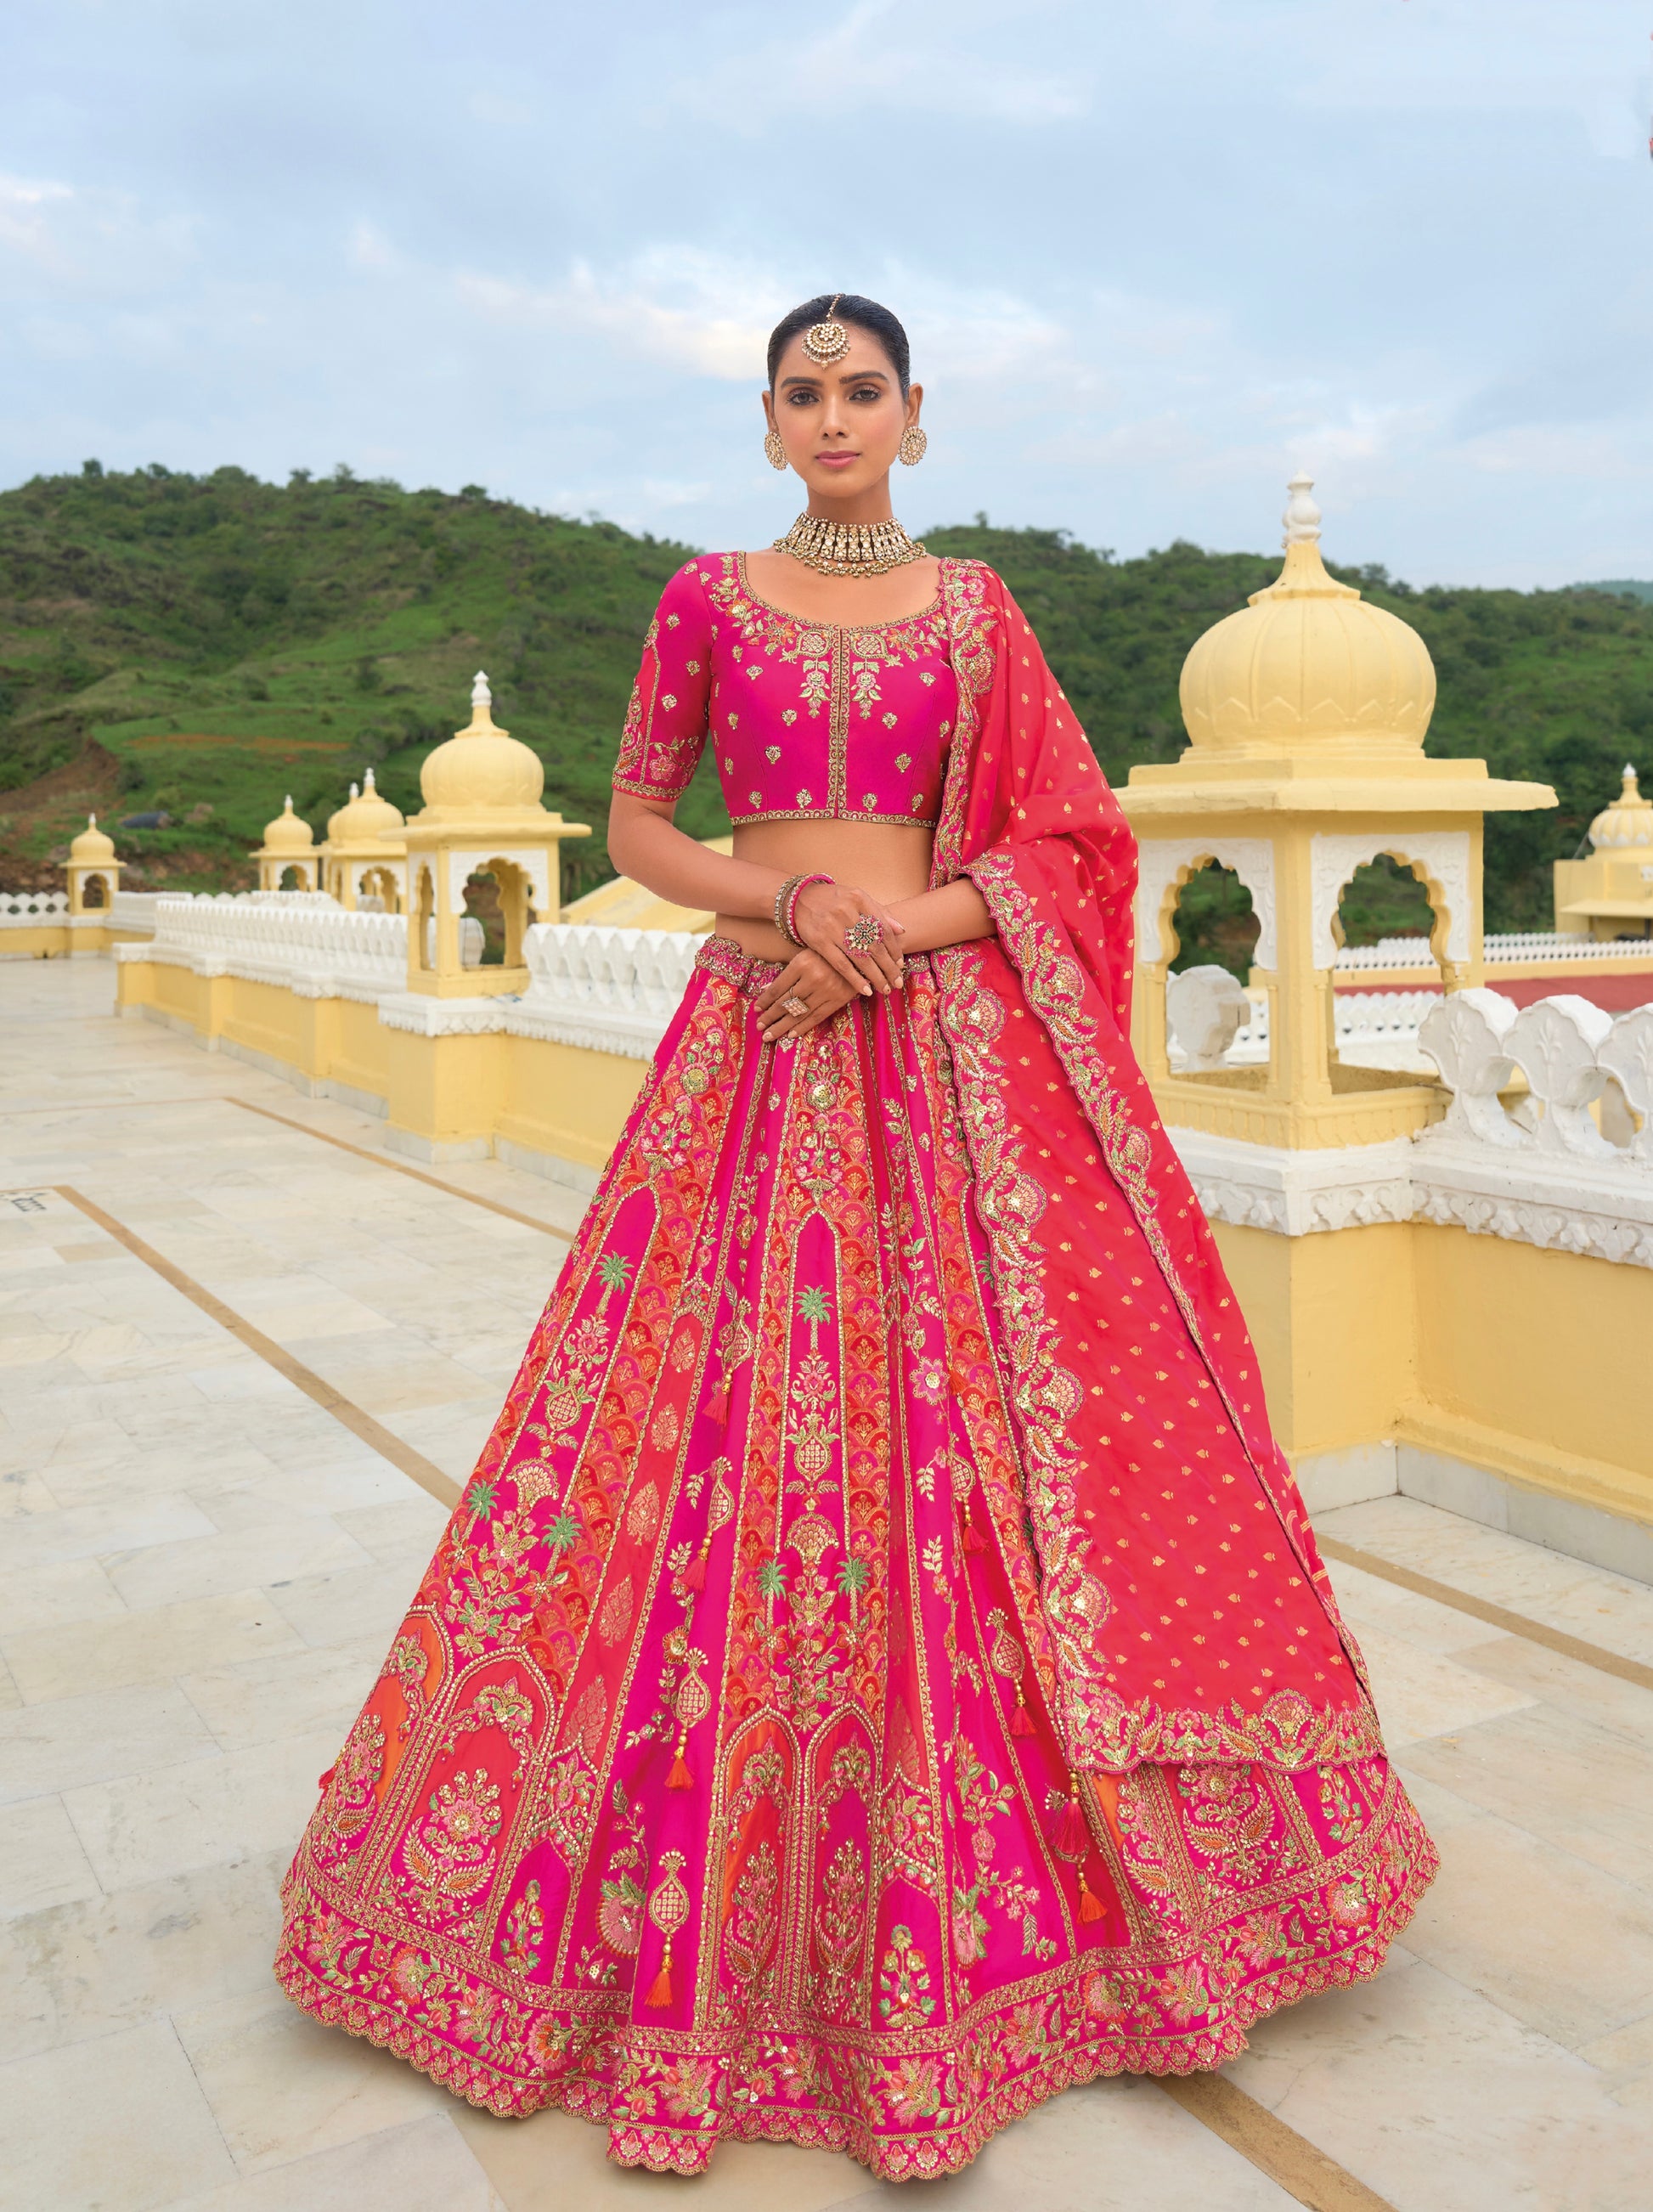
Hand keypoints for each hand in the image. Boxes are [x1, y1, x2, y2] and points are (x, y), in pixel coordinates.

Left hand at [754, 951, 862, 1043]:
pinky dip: (802, 1027)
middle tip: (759, 1027)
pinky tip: (790, 1034)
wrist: (858, 953)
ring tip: (769, 1035)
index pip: (778, 987)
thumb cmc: (826, 953)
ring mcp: (827, 991)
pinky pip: (816, 1017)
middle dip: (770, 1016)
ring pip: (799, 1013)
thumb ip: (786, 974)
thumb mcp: (804, 956)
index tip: (756, 1009)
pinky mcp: (838, 1000)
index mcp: (802, 963)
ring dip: (782, 1026)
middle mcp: (813, 978)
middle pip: (786, 1002)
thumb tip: (765, 992)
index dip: (765, 1000)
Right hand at [792, 880, 906, 993]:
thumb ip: (879, 912)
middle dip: (889, 967)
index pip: (883, 928)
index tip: (900, 964)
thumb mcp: (856, 898)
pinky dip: (855, 979)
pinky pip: (841, 964)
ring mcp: (832, 927)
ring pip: (860, 957)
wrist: (799, 899)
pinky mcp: (819, 941)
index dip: (894, 949)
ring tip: (885, 988)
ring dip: (875, 976)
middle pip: (874, 945)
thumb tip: (901, 930)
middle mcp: (847, 912)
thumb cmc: (833, 900)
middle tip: (898, 982)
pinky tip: (865, 989)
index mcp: (859, 898)